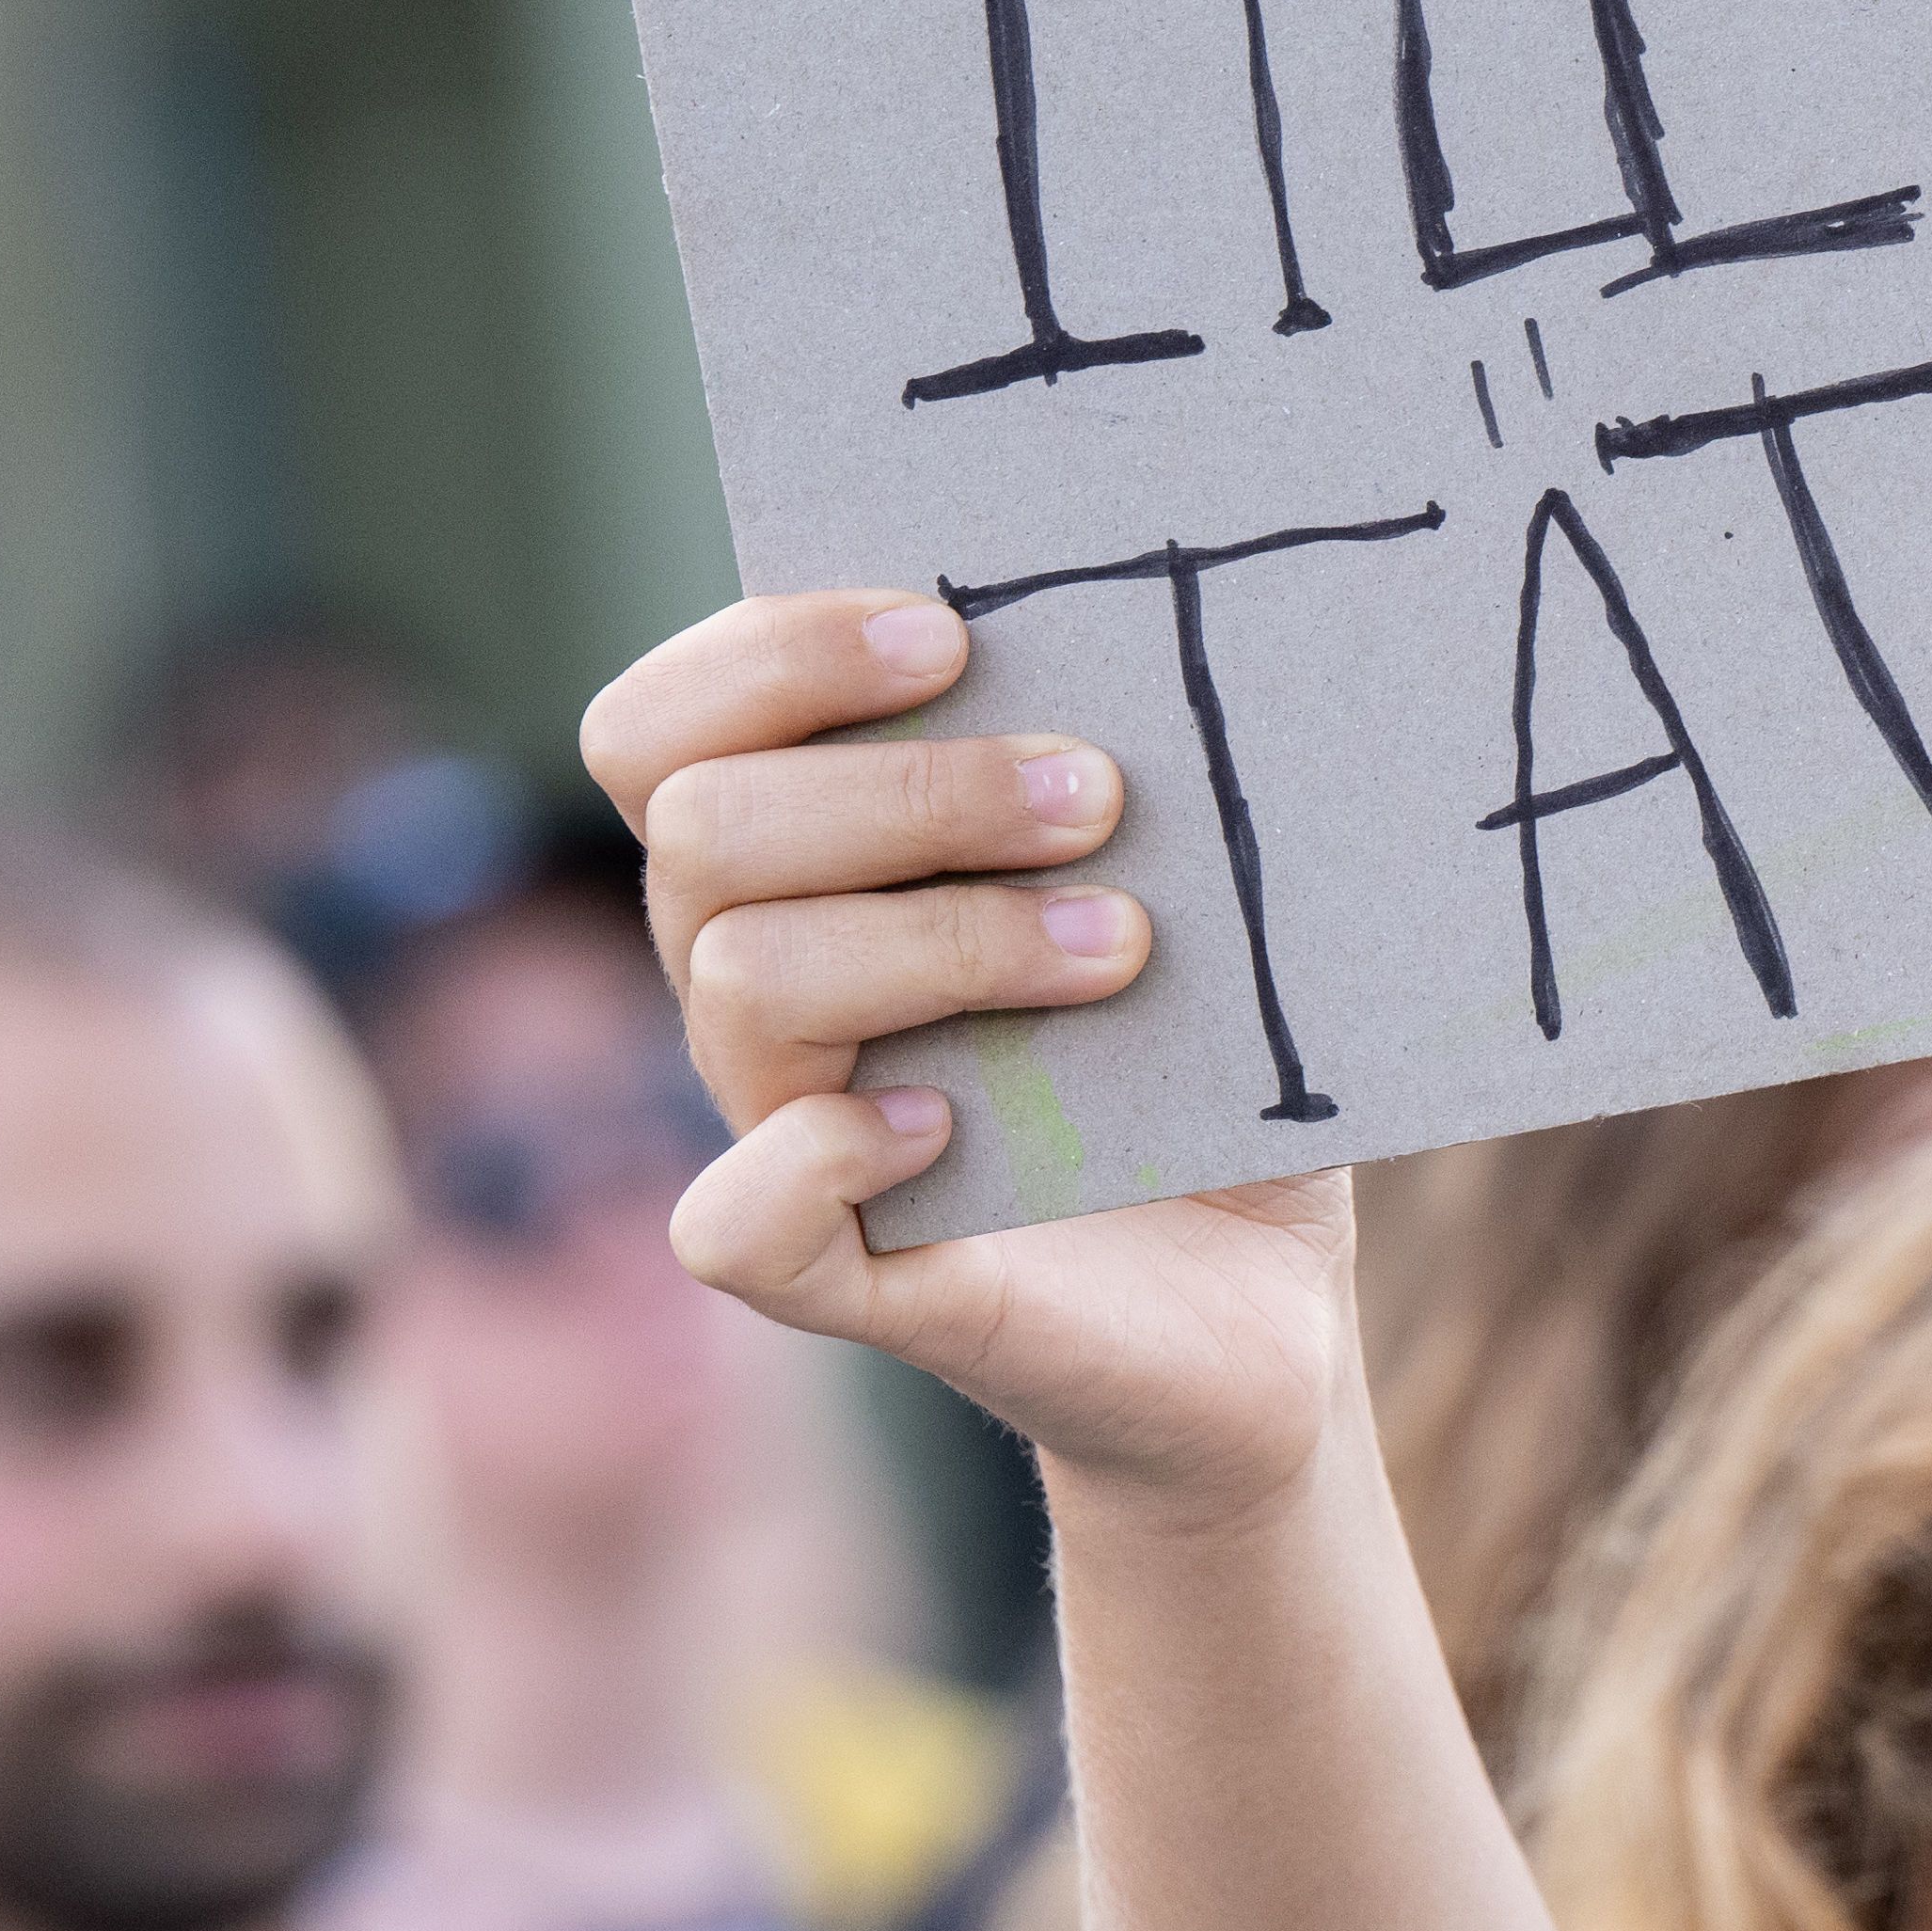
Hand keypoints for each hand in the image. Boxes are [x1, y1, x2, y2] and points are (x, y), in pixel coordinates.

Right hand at [587, 591, 1360, 1530]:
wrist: (1267, 1303)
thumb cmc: (1214, 1069)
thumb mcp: (1191, 900)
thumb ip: (1137, 773)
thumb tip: (1167, 627)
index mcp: (801, 866)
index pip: (663, 729)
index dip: (771, 654)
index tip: (955, 632)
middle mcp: (761, 990)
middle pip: (702, 830)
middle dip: (910, 790)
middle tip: (1100, 797)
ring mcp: (792, 1131)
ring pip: (741, 984)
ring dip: (942, 939)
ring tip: (1123, 949)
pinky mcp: (853, 1278)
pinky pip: (734, 1226)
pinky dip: (817, 1159)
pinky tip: (942, 1128)